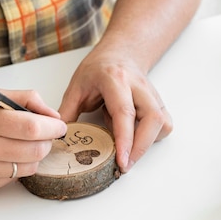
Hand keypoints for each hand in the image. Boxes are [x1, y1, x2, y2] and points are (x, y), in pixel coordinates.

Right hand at [0, 89, 66, 192]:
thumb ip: (25, 99)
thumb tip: (53, 116)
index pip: (33, 128)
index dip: (53, 127)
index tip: (59, 126)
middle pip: (35, 151)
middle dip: (47, 142)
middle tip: (43, 135)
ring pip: (27, 167)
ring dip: (33, 155)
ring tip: (22, 143)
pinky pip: (11, 178)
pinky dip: (15, 166)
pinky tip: (2, 154)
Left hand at [58, 52, 171, 172]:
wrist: (120, 53)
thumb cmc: (98, 69)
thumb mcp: (76, 87)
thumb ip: (66, 112)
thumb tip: (56, 138)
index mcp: (115, 80)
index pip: (125, 112)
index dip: (125, 139)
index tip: (122, 161)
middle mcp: (139, 87)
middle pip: (152, 119)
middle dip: (140, 148)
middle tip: (124, 166)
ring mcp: (153, 95)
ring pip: (161, 124)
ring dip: (145, 143)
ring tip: (125, 145)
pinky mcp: (160, 104)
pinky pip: (164, 126)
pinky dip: (151, 137)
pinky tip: (134, 133)